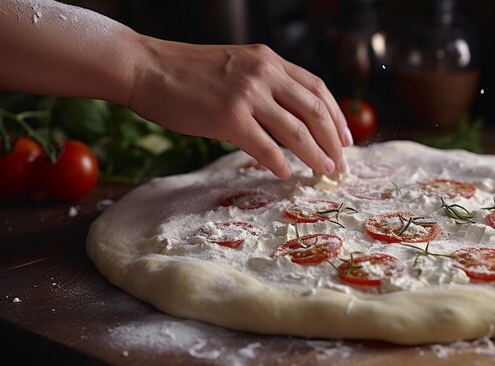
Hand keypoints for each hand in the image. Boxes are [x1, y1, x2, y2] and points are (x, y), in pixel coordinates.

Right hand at [127, 39, 352, 177]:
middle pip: (315, 111)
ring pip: (296, 131)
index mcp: (269, 61)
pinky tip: (285, 174)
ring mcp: (247, 95)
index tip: (346, 139)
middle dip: (334, 141)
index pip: (317, 89)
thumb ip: (264, 86)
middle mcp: (265, 74)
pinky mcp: (228, 117)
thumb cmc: (188, 73)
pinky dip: (280, 163)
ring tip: (324, 172)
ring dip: (315, 155)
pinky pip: (265, 146)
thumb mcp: (236, 68)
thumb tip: (287, 121)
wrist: (148, 69)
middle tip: (341, 164)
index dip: (336, 117)